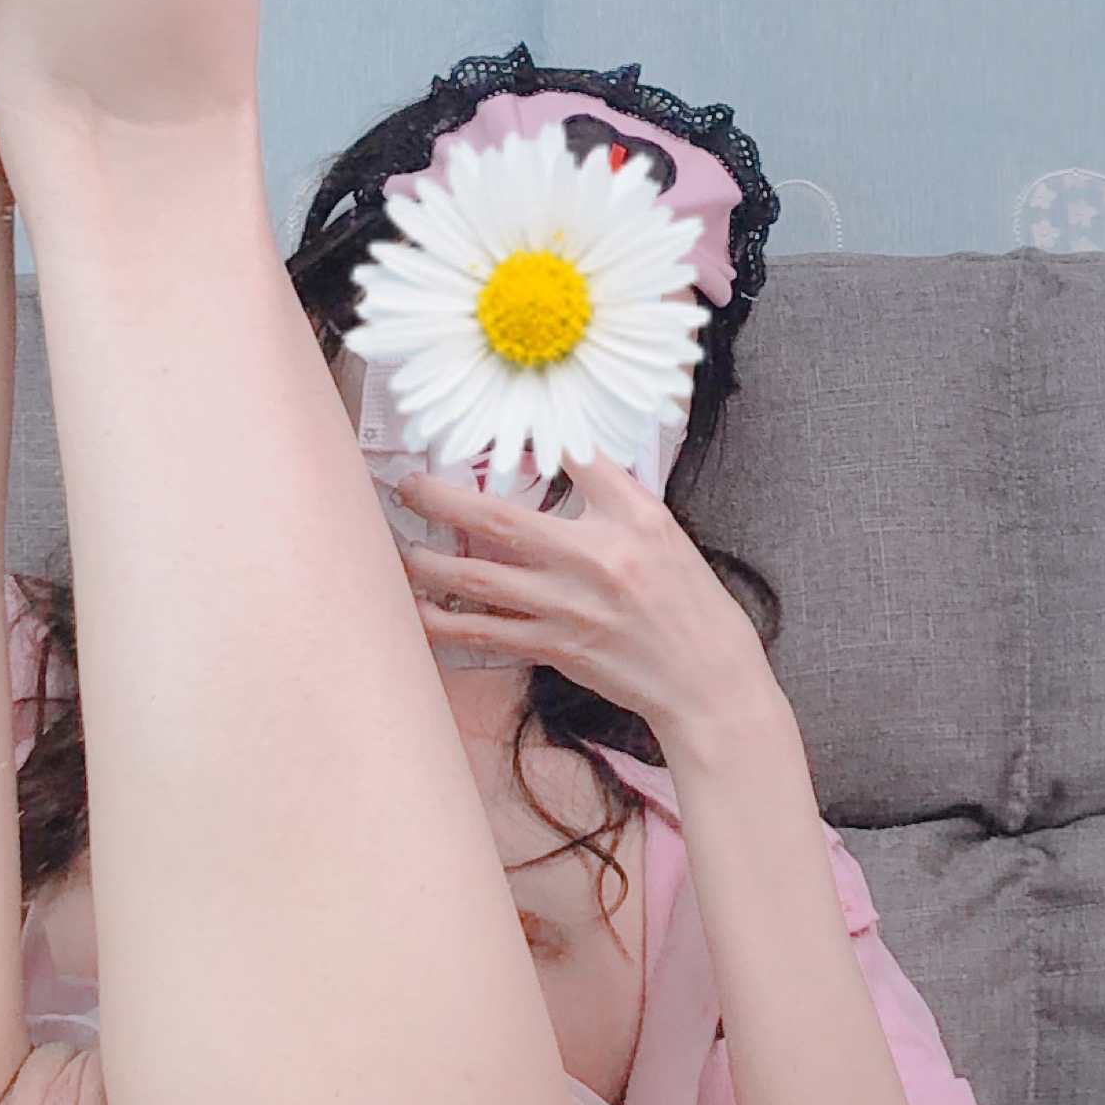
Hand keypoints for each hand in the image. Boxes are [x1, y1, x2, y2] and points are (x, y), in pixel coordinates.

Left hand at [395, 453, 778, 758]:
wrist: (706, 681)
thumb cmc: (687, 602)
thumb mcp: (661, 530)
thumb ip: (611, 492)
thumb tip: (561, 454)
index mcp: (628, 520)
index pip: (575, 458)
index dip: (529, 435)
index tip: (486, 423)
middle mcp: (591, 560)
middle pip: (496, 519)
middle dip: (439, 499)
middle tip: (407, 486)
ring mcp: (566, 609)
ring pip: (475, 579)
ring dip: (425, 561)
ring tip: (398, 546)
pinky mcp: (553, 647)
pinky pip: (482, 632)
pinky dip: (442, 621)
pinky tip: (415, 608)